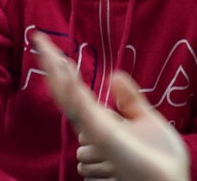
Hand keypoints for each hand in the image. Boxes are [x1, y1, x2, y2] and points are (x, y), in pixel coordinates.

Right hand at [32, 32, 189, 180]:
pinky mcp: (101, 135)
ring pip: (66, 95)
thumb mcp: (147, 120)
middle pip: (61, 88)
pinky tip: (64, 72)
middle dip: (49, 63)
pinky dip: (71, 91)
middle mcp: (91, 124)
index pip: (73, 88)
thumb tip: (113, 74)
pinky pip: (81, 110)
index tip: (48, 46)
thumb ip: (130, 100)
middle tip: (36, 36)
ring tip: (48, 49)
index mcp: (100, 120)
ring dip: (56, 71)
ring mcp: (93, 129)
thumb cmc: (160, 160)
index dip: (59, 68)